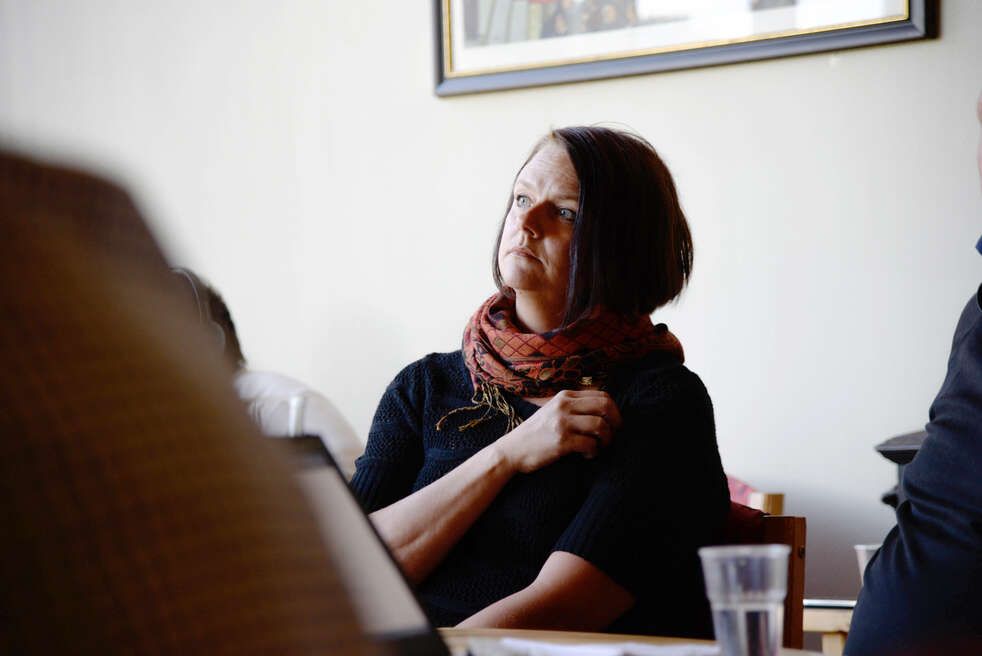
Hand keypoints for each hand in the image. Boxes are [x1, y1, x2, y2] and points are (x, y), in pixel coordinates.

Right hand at [496, 390, 621, 473]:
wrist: (512, 450)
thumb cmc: (536, 433)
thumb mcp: (553, 410)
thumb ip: (573, 406)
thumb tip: (604, 410)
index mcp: (564, 396)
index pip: (601, 395)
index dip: (614, 410)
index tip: (614, 423)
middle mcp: (564, 406)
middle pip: (605, 406)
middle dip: (615, 422)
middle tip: (613, 435)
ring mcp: (562, 423)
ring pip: (601, 425)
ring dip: (606, 439)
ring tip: (599, 447)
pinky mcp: (561, 441)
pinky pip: (590, 444)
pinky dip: (594, 452)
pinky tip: (588, 455)